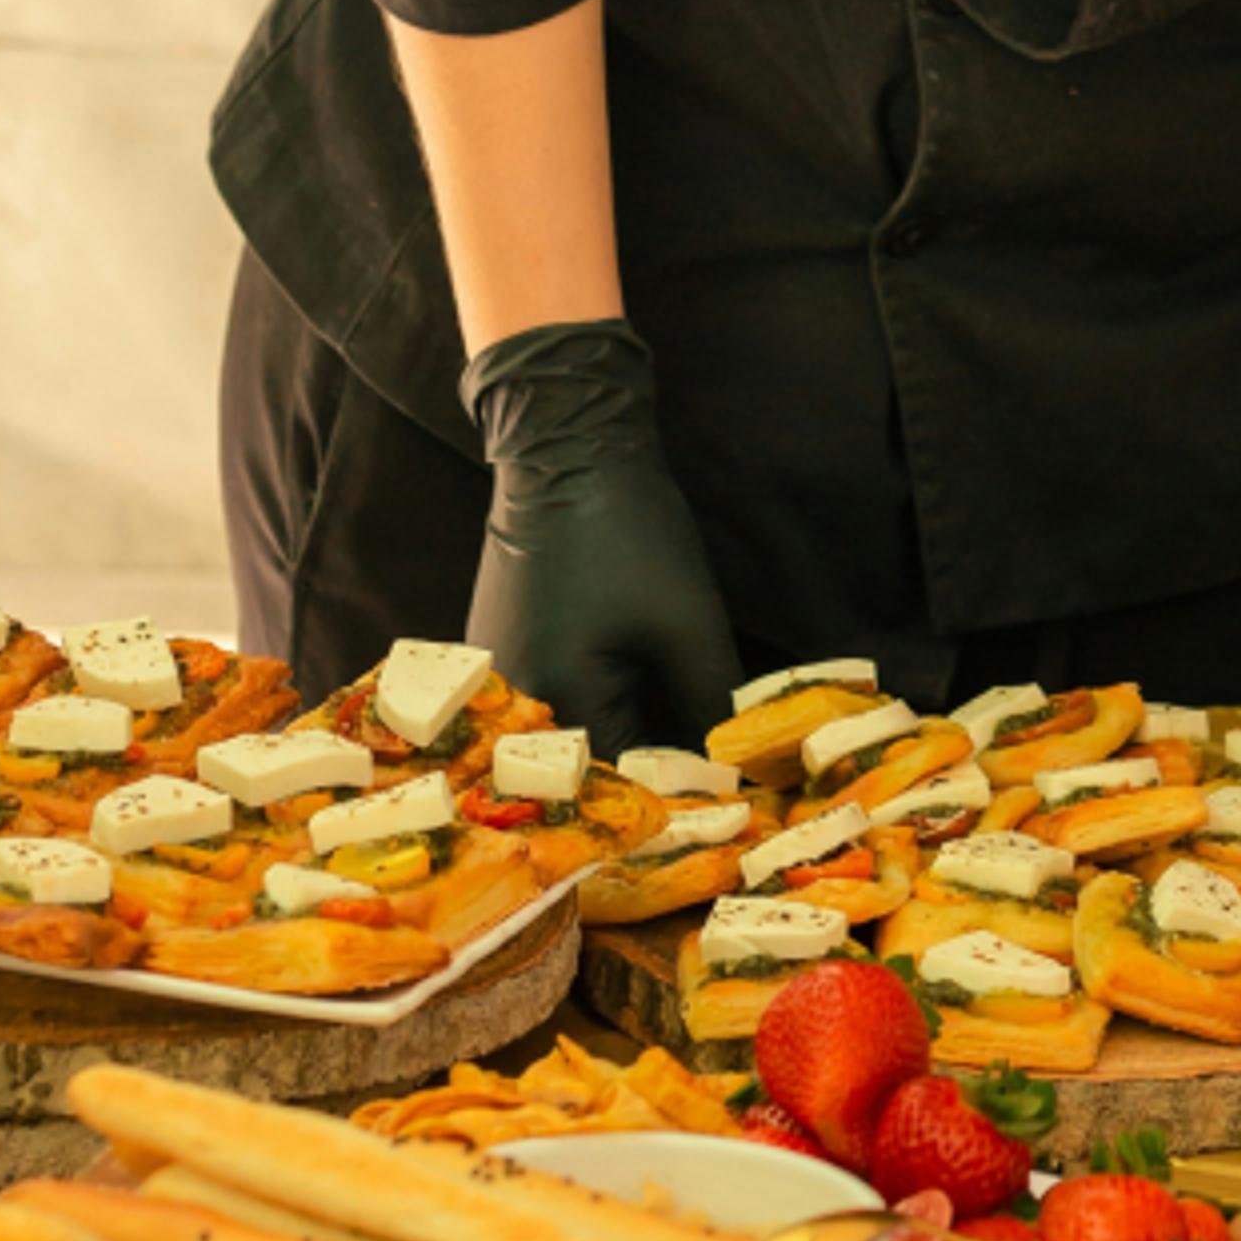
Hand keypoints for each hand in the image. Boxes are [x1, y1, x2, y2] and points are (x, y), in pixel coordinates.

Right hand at [457, 322, 738, 753]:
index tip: (736, 794)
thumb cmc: (626, 531)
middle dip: (657, 767)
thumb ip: (711, 700)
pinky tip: (651, 696)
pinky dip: (605, 702)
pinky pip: (560, 698)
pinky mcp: (507, 651)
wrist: (563, 447)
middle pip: (594, 762)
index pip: (624, 780)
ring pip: (578, 730)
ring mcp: (503, 678)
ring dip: (632, 732)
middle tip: (723, 768)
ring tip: (694, 735)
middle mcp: (512, 706)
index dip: (683, 789)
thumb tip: (738, 765)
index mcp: (554, 705)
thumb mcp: (687, 621)